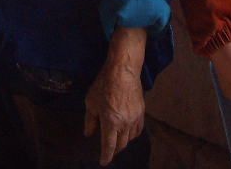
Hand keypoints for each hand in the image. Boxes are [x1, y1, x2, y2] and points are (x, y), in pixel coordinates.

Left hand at [84, 27, 146, 165]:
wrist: (123, 70)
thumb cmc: (103, 84)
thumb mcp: (91, 101)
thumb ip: (90, 120)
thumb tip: (89, 133)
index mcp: (111, 122)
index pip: (109, 146)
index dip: (105, 156)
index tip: (103, 162)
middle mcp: (125, 123)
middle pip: (121, 144)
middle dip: (114, 150)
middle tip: (109, 151)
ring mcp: (135, 118)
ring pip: (130, 138)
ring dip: (123, 143)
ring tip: (117, 141)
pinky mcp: (142, 112)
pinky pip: (138, 129)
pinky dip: (132, 134)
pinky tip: (128, 132)